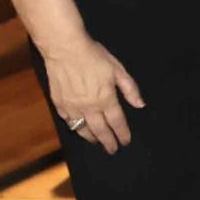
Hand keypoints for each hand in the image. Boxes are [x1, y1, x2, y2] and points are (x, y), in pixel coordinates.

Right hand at [42, 35, 143, 154]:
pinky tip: (79, 128)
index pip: (117, 122)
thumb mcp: (117, 69)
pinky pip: (68, 121)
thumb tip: (140, 105)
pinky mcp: (59, 104)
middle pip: (100, 130)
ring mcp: (72, 107)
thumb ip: (130, 89)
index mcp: (106, 99)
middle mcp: (89, 107)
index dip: (123, 133)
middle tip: (112, 149)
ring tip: (97, 142)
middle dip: (108, 142)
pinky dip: (75, 127)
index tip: (126, 141)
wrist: (64, 49)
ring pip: (82, 129)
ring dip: (91, 138)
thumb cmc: (93, 56)